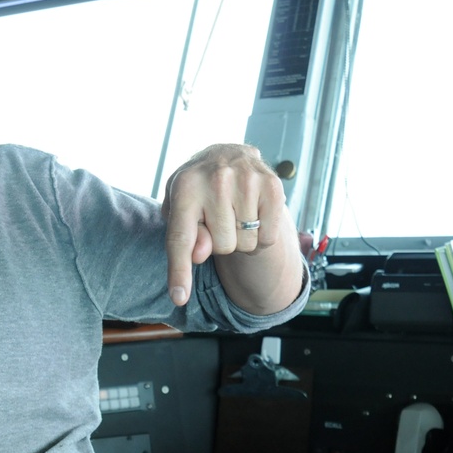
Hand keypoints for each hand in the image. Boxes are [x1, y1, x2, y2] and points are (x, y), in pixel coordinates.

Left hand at [161, 143, 289, 306]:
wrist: (228, 155)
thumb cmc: (197, 190)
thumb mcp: (180, 209)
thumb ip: (184, 236)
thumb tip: (200, 255)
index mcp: (185, 186)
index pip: (181, 237)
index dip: (179, 271)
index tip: (179, 297)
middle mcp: (216, 179)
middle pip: (220, 247)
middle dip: (219, 241)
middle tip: (218, 217)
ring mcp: (247, 180)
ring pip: (246, 243)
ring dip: (241, 238)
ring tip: (235, 213)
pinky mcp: (273, 186)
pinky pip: (268, 238)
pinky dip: (261, 235)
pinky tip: (253, 213)